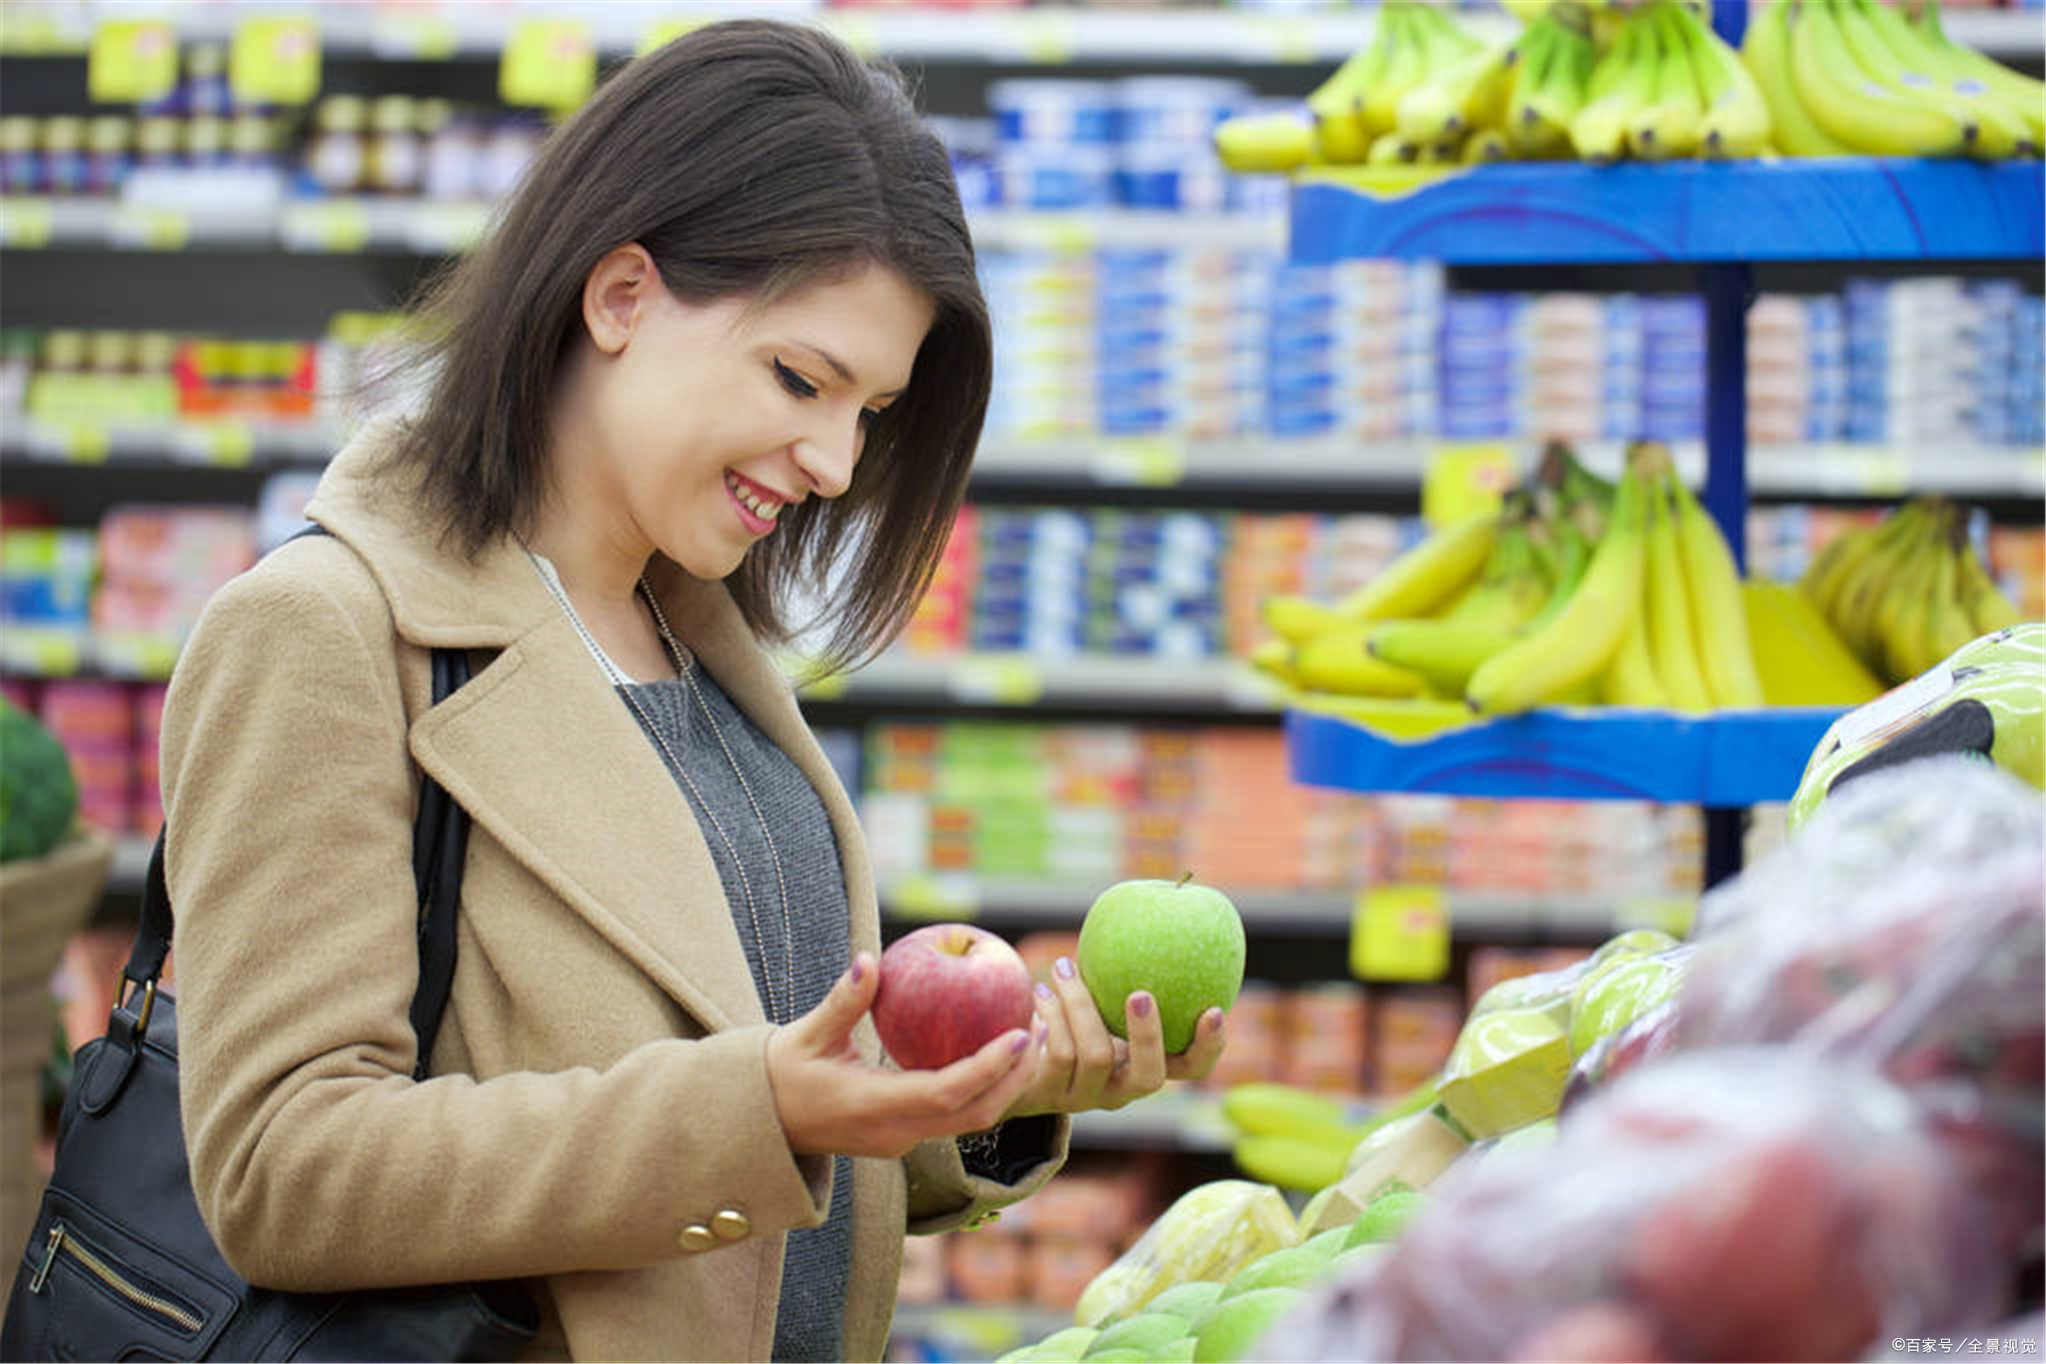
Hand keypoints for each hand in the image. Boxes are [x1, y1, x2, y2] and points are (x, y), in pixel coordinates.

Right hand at [767, 952, 1044, 1159]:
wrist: (761, 1125)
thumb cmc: (778, 1076)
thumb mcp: (805, 1035)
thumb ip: (842, 1002)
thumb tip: (869, 960)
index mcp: (875, 1107)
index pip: (948, 1093)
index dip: (991, 1067)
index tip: (1022, 1034)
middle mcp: (896, 1132)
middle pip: (976, 1114)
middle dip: (1016, 1077)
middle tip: (1039, 1027)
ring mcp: (902, 1139)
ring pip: (971, 1120)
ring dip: (1006, 1084)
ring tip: (1029, 1035)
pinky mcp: (903, 1136)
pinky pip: (955, 1115)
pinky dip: (983, 1086)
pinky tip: (993, 1048)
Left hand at [1002, 955, 1225, 1119]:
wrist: (1015, 1065)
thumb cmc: (1069, 1021)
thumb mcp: (1100, 1004)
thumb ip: (1122, 977)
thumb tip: (1151, 915)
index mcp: (1145, 1067)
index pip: (1191, 1069)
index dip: (1208, 1046)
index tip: (1214, 1009)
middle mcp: (1120, 1091)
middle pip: (1149, 1077)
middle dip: (1147, 1035)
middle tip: (1140, 993)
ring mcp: (1084, 1098)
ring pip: (1092, 1055)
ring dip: (1077, 1005)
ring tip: (1062, 969)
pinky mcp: (1047, 1096)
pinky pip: (1054, 1056)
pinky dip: (1048, 1020)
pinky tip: (1040, 994)